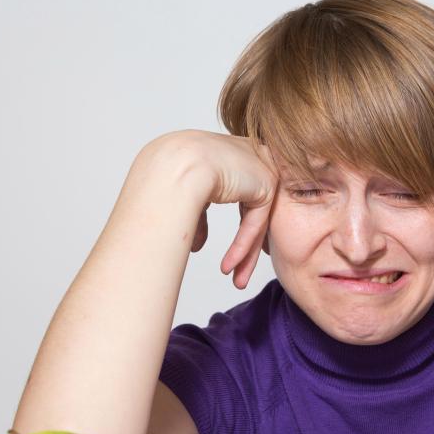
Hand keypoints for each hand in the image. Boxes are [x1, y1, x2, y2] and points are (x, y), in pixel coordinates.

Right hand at [138, 130, 279, 288]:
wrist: (173, 165)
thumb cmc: (168, 175)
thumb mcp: (187, 196)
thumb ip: (199, 216)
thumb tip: (197, 243)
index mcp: (231, 154)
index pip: (241, 197)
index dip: (237, 230)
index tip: (231, 256)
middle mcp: (250, 157)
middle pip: (251, 211)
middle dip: (244, 248)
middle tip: (236, 273)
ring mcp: (261, 168)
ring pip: (256, 221)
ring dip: (244, 254)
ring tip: (236, 280)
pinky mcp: (266, 184)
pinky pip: (255, 223)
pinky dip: (241, 247)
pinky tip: (229, 266)